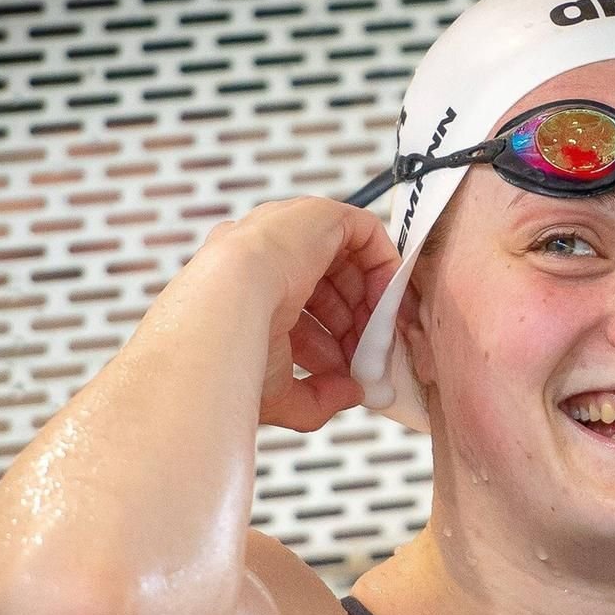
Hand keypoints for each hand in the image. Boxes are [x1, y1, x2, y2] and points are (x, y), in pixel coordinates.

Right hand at [196, 196, 401, 431]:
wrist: (227, 309)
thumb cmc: (235, 352)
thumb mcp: (276, 391)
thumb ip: (315, 397)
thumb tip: (349, 394)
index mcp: (242, 291)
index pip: (297, 314)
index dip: (329, 344)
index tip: (349, 371)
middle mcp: (263, 258)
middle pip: (325, 287)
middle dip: (353, 326)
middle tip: (371, 356)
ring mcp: (289, 233)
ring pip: (346, 261)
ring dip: (371, 300)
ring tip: (384, 335)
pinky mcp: (317, 216)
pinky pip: (363, 231)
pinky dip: (384, 263)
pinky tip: (388, 300)